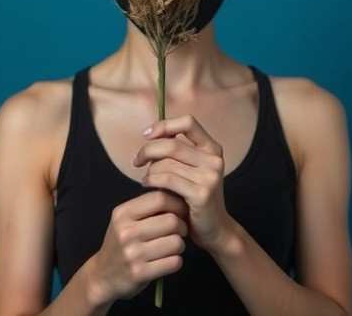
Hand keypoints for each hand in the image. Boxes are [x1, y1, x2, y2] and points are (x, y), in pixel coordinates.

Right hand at [89, 190, 187, 302]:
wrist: (103, 274)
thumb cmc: (121, 243)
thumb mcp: (125, 220)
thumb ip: (147, 207)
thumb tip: (179, 198)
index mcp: (123, 214)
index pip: (159, 198)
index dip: (177, 204)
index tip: (181, 212)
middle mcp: (126, 232)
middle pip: (172, 221)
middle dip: (182, 226)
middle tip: (179, 231)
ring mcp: (133, 254)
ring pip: (176, 243)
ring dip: (180, 245)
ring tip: (171, 247)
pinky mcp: (140, 273)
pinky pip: (174, 262)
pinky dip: (176, 261)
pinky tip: (167, 260)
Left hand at [134, 115, 236, 252]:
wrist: (215, 229)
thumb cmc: (195, 198)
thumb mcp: (192, 170)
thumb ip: (177, 152)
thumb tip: (150, 135)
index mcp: (212, 148)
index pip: (188, 122)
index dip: (164, 125)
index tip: (147, 135)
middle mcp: (214, 159)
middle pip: (171, 144)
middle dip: (148, 150)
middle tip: (137, 161)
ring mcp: (210, 177)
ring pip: (166, 163)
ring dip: (149, 170)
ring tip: (145, 179)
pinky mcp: (201, 194)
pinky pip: (167, 179)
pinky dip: (151, 180)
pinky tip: (146, 185)